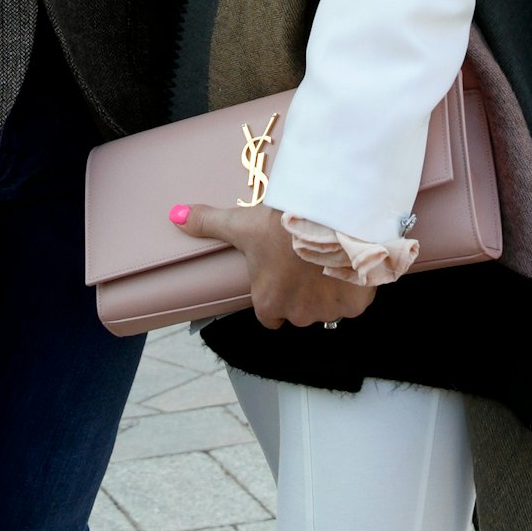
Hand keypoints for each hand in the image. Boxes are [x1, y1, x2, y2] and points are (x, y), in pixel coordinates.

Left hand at [175, 202, 376, 329]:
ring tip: (327, 256)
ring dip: (327, 290)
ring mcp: (328, 312)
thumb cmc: (278, 223)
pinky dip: (353, 285)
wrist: (326, 215)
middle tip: (304, 259)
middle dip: (302, 292)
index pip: (270, 315)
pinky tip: (348, 261)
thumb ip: (207, 223)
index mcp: (268, 302)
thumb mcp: (240, 223)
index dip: (275, 295)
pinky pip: (354, 301)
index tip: (281, 275)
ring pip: (328, 308)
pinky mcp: (356, 304)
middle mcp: (297, 315)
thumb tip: (174, 215)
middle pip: (299, 312)